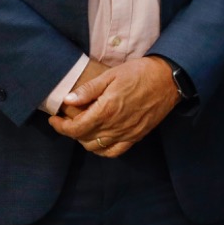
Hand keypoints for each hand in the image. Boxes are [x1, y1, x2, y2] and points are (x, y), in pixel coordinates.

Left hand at [50, 55, 179, 156]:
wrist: (169, 79)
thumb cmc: (140, 73)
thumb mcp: (111, 75)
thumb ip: (89, 89)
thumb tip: (68, 100)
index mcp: (106, 110)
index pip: (75, 128)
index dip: (60, 126)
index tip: (54, 119)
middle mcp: (115, 126)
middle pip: (83, 139)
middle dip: (71, 131)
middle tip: (67, 120)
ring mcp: (127, 133)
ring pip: (96, 147)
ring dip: (85, 140)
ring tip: (83, 128)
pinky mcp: (137, 136)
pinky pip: (115, 152)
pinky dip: (102, 150)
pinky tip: (99, 140)